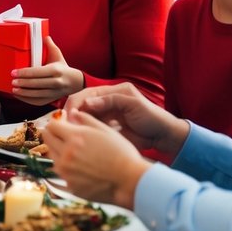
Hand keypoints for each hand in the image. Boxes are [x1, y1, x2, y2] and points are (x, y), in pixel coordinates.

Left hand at [10, 37, 84, 105]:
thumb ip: (50, 46)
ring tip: (13, 89)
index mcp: (56, 70)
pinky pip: (38, 101)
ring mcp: (54, 92)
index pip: (38, 72)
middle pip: (36, 84)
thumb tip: (44, 36)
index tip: (14, 72)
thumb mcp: (58, 55)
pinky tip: (19, 96)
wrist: (76, 83)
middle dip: (22, 83)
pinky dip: (28, 100)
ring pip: (37, 94)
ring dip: (24, 93)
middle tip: (12, 81)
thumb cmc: (64, 68)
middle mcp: (56, 82)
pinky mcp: (52, 99)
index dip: (25, 73)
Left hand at [42, 109, 150, 207]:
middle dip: (53, 134)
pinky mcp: (69, 185)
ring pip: (51, 155)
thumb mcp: (105, 130)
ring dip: (57, 150)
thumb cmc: (121, 154)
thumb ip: (86, 119)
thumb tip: (73, 112)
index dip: (56, 122)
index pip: (51, 125)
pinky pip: (60, 172)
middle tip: (63, 135)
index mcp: (74, 137)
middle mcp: (66, 154)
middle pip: (47, 139)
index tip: (61, 123)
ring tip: (74, 151)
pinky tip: (80, 167)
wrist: (130, 181)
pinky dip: (66, 167)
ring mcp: (66, 171)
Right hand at [63, 82, 190, 155]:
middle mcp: (106, 102)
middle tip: (67, 126)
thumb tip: (86, 103)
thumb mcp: (134, 105)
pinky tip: (82, 138)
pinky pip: (91, 129)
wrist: (164, 136)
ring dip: (77, 124)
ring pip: (84, 118)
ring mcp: (106, 116)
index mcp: (112, 92)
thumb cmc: (152, 117)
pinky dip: (85, 132)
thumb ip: (111, 101)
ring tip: (73, 133)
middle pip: (83, 106)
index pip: (87, 94)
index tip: (67, 114)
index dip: (76, 103)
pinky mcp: (107, 129)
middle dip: (73, 114)